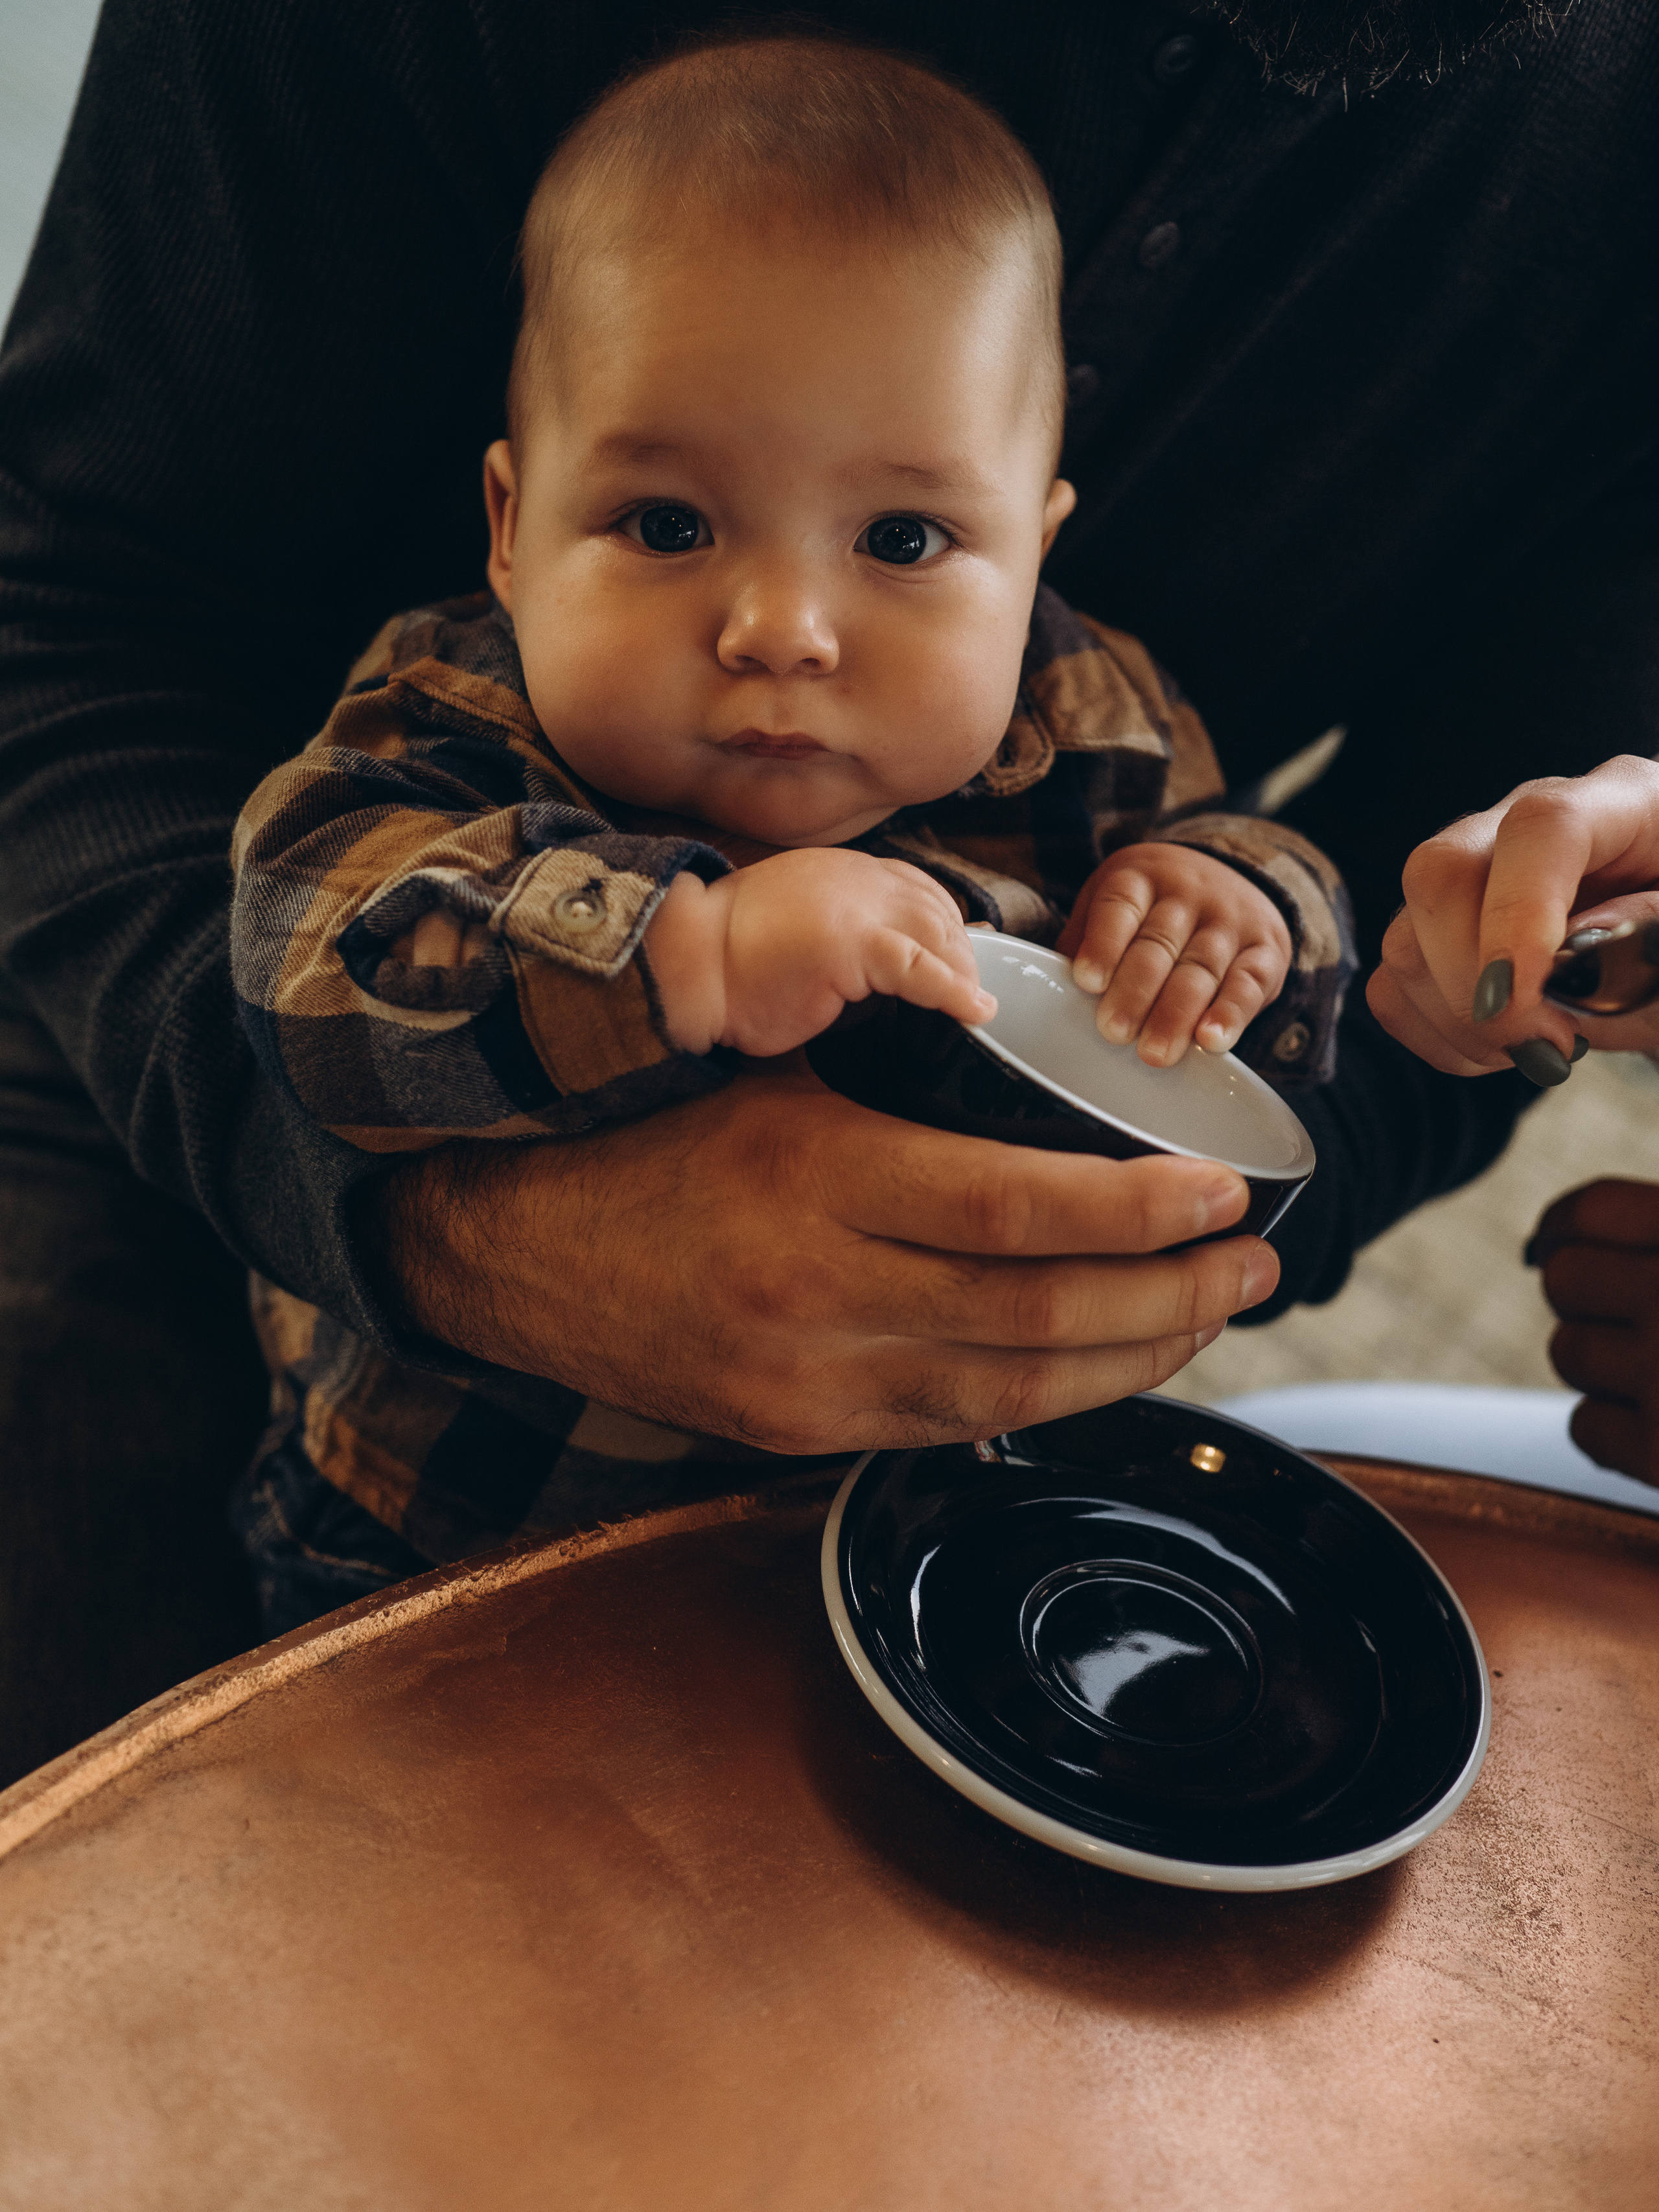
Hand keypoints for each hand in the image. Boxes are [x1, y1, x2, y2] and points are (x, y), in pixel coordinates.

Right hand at [370, 1060, 1279, 1451]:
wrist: (509, 1245)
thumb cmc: (653, 1133)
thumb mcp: (773, 1074)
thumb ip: (899, 1071)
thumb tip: (1036, 1050)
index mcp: (811, 1176)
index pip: (1015, 1207)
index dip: (1140, 1211)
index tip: (1224, 1197)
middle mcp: (813, 1292)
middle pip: (1038, 1320)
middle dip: (1172, 1300)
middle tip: (1253, 1268)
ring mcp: (804, 1382)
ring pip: (1012, 1396)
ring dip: (1133, 1363)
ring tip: (1207, 1317)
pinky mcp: (794, 1433)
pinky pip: (951, 1430)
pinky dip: (1045, 1402)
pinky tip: (1103, 1367)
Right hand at [645, 849, 994, 1056]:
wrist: (685, 962)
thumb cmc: (730, 962)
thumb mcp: (797, 930)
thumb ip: (842, 935)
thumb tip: (886, 971)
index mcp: (841, 871)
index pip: (917, 888)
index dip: (944, 926)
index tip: (958, 963)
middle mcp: (855, 878)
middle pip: (935, 909)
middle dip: (960, 954)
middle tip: (967, 996)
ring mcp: (855, 906)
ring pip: (937, 934)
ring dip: (960, 974)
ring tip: (969, 1008)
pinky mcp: (851, 943)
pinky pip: (918, 967)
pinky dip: (953, 991)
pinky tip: (974, 1013)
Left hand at [1056, 842, 1290, 1064]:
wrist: (1233, 878)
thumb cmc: (1153, 908)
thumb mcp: (1114, 905)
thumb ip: (1084, 943)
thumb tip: (1046, 994)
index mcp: (1140, 877)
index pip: (1119, 906)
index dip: (1103, 943)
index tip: (1087, 981)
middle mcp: (1188, 893)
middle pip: (1158, 944)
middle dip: (1136, 992)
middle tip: (1114, 1033)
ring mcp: (1230, 920)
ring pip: (1202, 968)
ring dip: (1177, 1014)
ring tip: (1155, 1053)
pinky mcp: (1266, 950)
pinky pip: (1248, 983)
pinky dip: (1231, 1014)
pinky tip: (1212, 1042)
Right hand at [1367, 756, 1658, 1082]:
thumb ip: (1653, 927)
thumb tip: (1577, 946)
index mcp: (1620, 804)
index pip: (1542, 828)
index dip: (1521, 911)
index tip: (1525, 998)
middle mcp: (1525, 826)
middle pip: (1440, 872)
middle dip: (1473, 981)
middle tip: (1541, 1044)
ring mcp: (1472, 875)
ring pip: (1404, 940)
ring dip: (1461, 1020)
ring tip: (1537, 1047)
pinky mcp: (1436, 931)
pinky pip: (1392, 987)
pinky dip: (1437, 1036)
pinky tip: (1499, 1047)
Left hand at [1529, 1179, 1658, 1485]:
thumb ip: (1651, 1244)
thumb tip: (1538, 1251)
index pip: (1593, 1211)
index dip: (1564, 1229)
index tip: (1555, 1246)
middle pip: (1565, 1280)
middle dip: (1595, 1305)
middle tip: (1654, 1330)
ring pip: (1570, 1352)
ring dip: (1610, 1368)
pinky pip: (1585, 1428)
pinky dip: (1621, 1435)